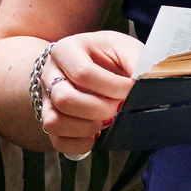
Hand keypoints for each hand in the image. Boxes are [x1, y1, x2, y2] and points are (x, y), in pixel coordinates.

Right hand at [28, 30, 150, 159]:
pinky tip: (96, 134)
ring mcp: (46, 99)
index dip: (112, 86)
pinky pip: (57, 140)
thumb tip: (144, 82)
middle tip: (119, 107)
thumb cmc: (108, 56)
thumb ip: (137, 61)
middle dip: (100, 109)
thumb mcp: (124, 47)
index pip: (83, 73)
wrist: (91, 63)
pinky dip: (79, 143)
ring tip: (107, 120)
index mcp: (66, 50)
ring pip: (54, 122)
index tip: (132, 89)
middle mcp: (49, 74)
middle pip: (64, 99)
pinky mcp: (50, 120)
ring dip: (87, 127)